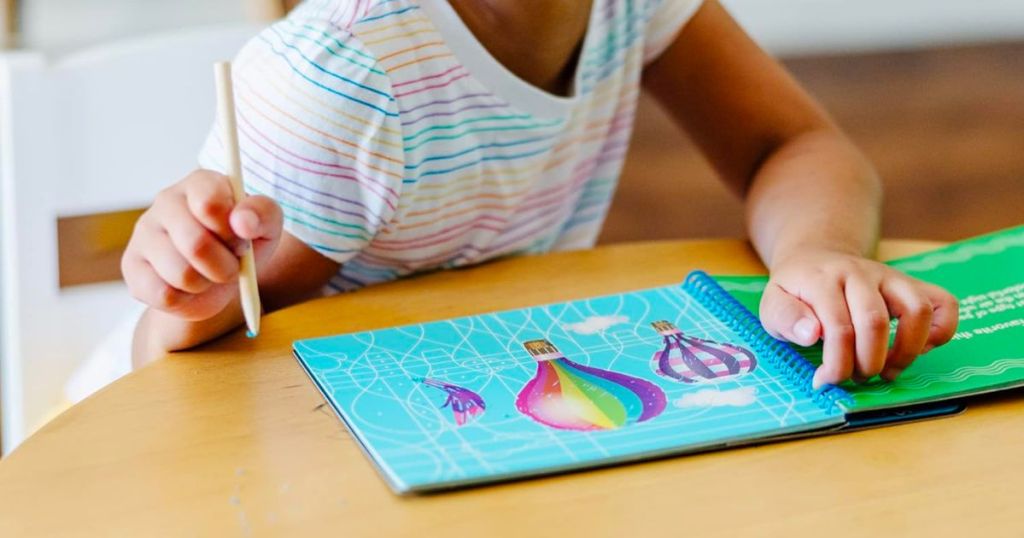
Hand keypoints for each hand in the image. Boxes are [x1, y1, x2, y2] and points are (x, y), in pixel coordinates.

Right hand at [122, 169, 282, 321]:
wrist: (218, 277)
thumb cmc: (243, 243)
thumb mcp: (266, 227)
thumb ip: (263, 214)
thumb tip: (243, 221)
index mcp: (201, 183)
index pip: (209, 204)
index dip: (232, 232)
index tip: (241, 240)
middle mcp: (166, 200)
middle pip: (196, 245)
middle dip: (225, 266)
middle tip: (231, 265)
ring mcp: (144, 232)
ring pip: (181, 274)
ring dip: (206, 284)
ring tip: (209, 274)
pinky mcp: (132, 266)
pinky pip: (164, 295)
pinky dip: (186, 300)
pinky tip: (188, 287)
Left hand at [759, 249, 957, 386]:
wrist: (815, 258)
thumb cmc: (795, 292)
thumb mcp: (773, 305)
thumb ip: (786, 319)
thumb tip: (812, 335)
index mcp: (823, 279)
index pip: (838, 327)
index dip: (836, 364)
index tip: (826, 382)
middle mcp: (860, 273)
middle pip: (876, 322)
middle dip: (867, 362)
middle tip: (855, 376)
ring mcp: (890, 276)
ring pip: (917, 309)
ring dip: (906, 351)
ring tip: (887, 370)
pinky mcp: (912, 283)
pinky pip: (944, 303)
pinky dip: (939, 332)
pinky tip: (917, 348)